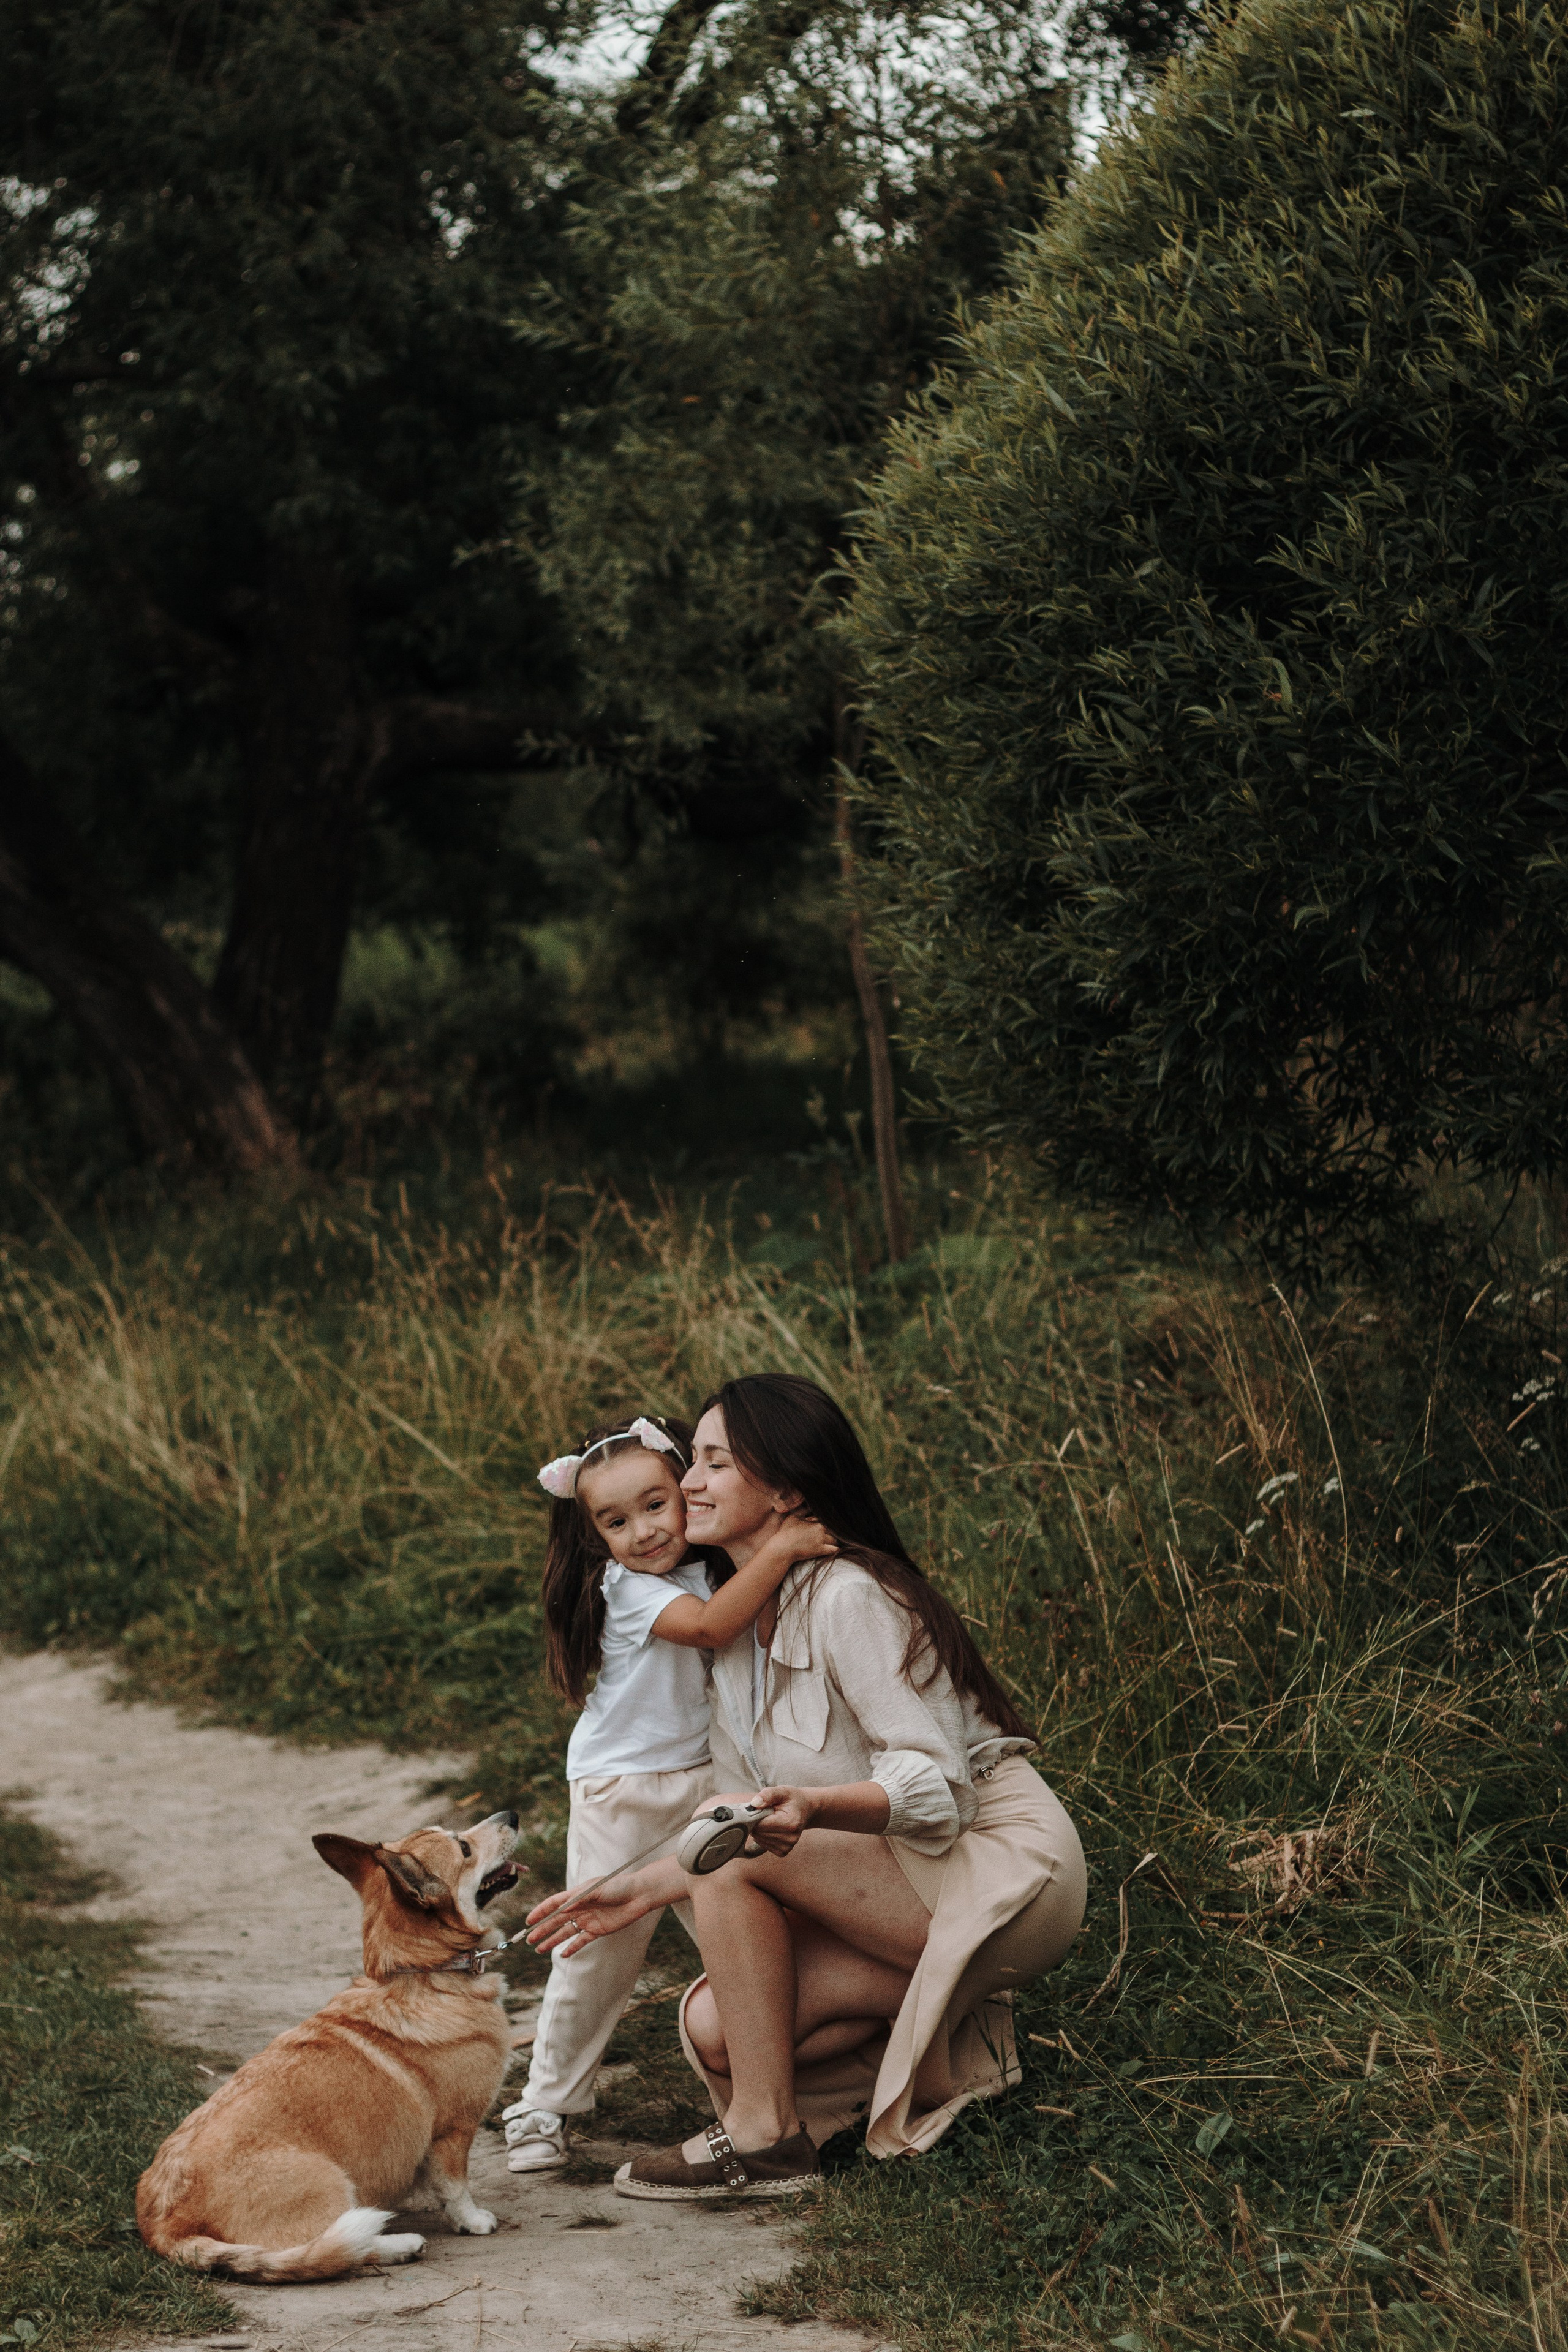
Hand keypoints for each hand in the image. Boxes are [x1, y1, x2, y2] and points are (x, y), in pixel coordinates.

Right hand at [525, 1877, 649, 1958]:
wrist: (639, 1895)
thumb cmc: (618, 1886)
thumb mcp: (597, 1889)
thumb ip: (580, 1898)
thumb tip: (563, 1908)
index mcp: (577, 1895)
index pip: (554, 1904)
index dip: (540, 1912)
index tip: (528, 1921)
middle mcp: (580, 1908)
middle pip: (557, 1921)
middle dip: (542, 1930)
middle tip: (529, 1940)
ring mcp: (588, 1920)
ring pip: (566, 1932)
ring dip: (553, 1940)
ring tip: (539, 1949)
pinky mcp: (598, 1931)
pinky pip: (581, 1941)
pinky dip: (572, 1948)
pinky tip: (562, 1954)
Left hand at [733, 1785, 816, 1856]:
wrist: (806, 1809)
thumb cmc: (793, 1800)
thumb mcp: (782, 1791)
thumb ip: (768, 1795)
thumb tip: (754, 1804)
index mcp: (790, 1822)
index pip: (761, 1824)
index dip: (754, 1815)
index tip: (757, 1808)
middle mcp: (790, 1837)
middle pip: (759, 1833)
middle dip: (756, 1822)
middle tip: (764, 1812)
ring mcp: (787, 1846)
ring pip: (759, 1840)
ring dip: (759, 1829)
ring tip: (769, 1819)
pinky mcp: (783, 1852)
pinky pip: (764, 1845)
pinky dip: (763, 1836)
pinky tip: (770, 1828)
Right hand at [781, 1514, 837, 1562]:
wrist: (782, 1547)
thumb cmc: (785, 1533)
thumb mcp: (792, 1518)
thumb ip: (803, 1512)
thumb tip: (807, 1507)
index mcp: (814, 1520)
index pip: (827, 1520)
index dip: (828, 1524)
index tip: (828, 1527)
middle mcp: (819, 1528)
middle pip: (833, 1529)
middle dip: (832, 1532)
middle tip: (831, 1535)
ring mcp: (820, 1539)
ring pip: (835, 1539)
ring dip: (833, 1541)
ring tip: (831, 1543)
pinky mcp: (820, 1550)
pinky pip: (834, 1549)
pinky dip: (835, 1549)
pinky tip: (833, 1549)